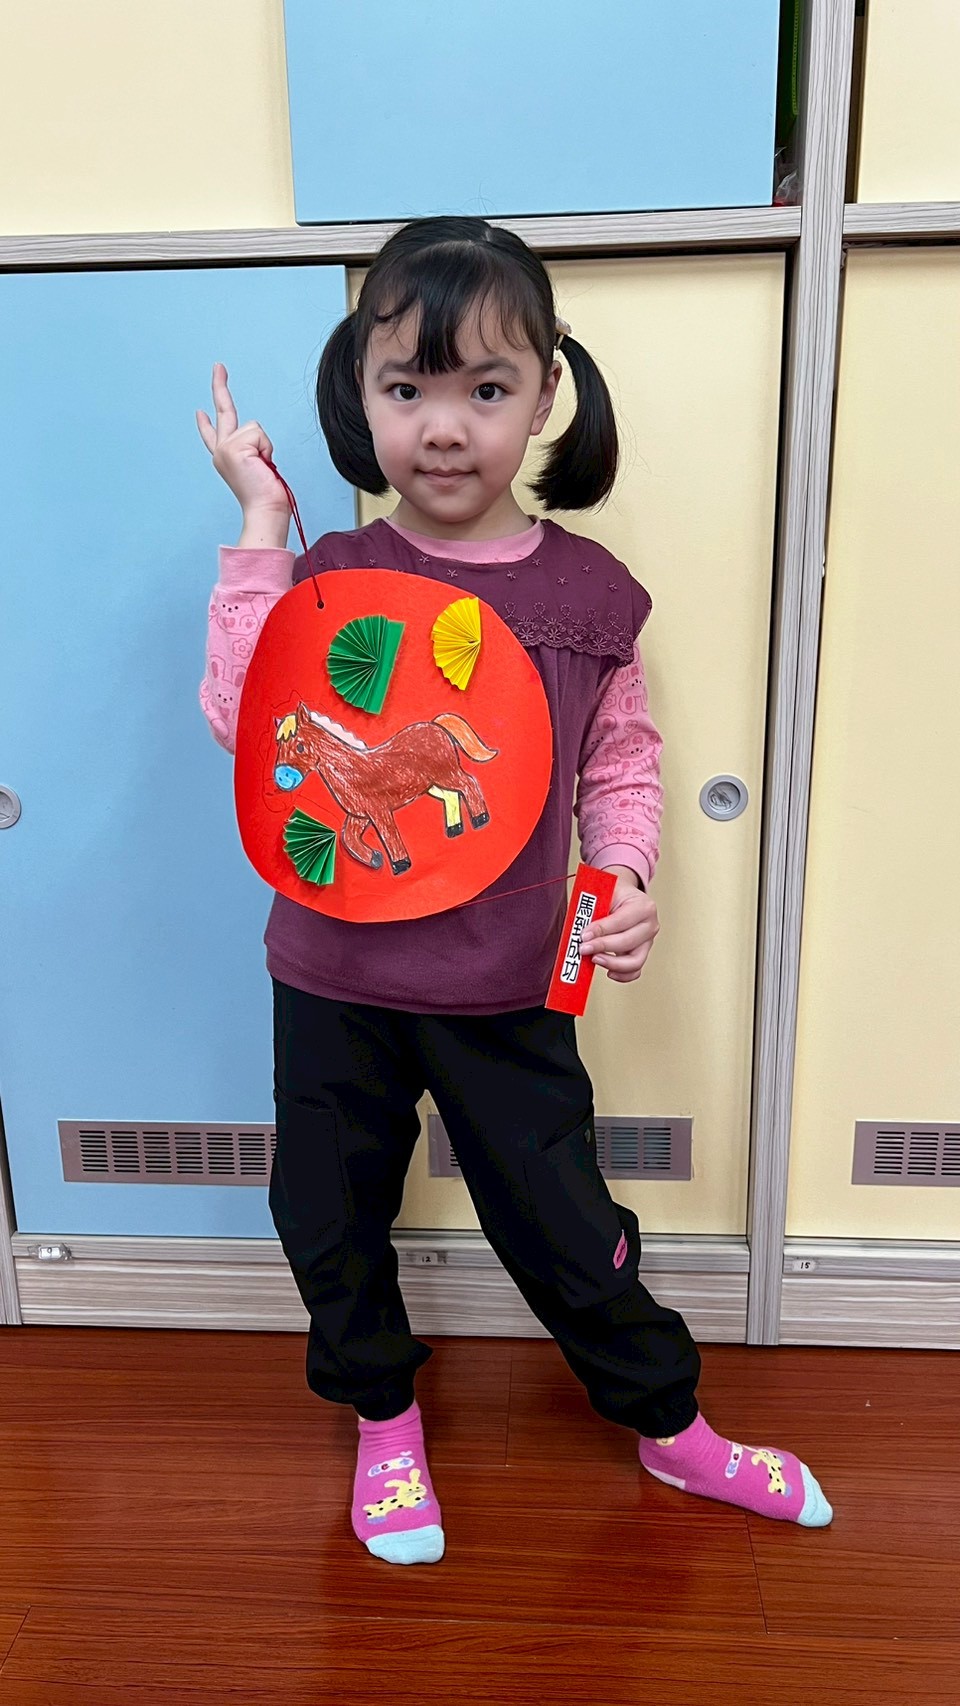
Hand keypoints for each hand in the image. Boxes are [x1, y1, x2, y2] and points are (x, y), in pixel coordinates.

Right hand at [195, 363, 289, 518]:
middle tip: (218, 366)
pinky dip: (264, 448)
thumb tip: (259, 451)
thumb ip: (255, 453)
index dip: (206, 423)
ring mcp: (225, 449)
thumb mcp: (260, 468)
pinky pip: (258, 434)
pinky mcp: (233, 448)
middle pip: (224, 411)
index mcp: (226, 459)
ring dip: (264, 446)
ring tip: (262, 467)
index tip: (200, 412)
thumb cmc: (267, 496)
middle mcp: (221, 452)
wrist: (265, 510)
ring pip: (254, 427)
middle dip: (219, 386)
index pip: (213, 435)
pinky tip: (261, 465)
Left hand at [580, 869, 658, 983]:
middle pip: (628, 942)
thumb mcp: (605, 894)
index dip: (601, 930)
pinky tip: (608, 971)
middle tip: (583, 948)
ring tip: (594, 958)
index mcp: (643, 906)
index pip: (621, 921)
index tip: (583, 935)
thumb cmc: (614, 894)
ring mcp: (648, 941)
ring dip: (611, 963)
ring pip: (634, 961)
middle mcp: (650, 925)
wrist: (624, 896)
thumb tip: (579, 932)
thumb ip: (594, 910)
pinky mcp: (642, 953)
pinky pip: (635, 971)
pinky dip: (621, 975)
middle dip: (602, 947)